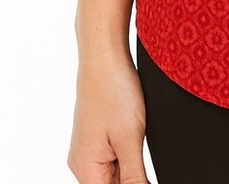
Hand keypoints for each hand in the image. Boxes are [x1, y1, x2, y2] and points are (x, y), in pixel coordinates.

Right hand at [66, 45, 150, 183]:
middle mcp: (82, 164)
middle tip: (142, 148)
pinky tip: (138, 138)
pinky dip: (128, 155)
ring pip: (115, 174)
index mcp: (86, 170)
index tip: (145, 173)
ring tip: (139, 138)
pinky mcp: (97, 137)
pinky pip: (114, 157)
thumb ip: (134, 176)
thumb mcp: (130, 139)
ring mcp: (89, 149)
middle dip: (133, 178)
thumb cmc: (114, 91)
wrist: (103, 56)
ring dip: (132, 168)